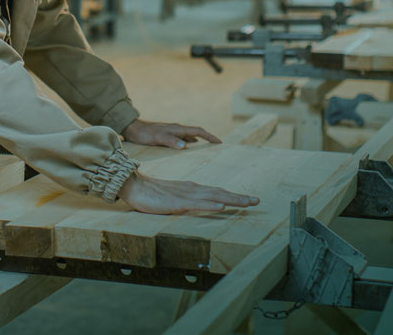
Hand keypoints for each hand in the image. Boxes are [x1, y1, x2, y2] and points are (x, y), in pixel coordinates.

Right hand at [119, 172, 259, 213]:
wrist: (135, 186)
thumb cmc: (152, 193)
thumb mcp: (175, 198)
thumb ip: (188, 200)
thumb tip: (202, 204)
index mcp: (193, 189)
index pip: (218, 193)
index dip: (234, 197)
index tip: (249, 200)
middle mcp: (193, 190)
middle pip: (221, 193)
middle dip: (239, 198)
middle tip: (257, 201)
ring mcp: (186, 195)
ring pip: (213, 197)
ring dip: (232, 199)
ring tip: (247, 202)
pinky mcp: (177, 203)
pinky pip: (197, 204)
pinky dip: (211, 204)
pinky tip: (221, 205)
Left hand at [122, 119, 220, 148]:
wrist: (133, 128)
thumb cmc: (145, 134)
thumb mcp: (157, 138)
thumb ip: (171, 141)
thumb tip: (185, 146)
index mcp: (178, 129)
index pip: (198, 131)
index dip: (209, 136)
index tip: (219, 142)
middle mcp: (177, 129)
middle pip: (197, 132)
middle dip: (208, 138)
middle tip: (217, 145)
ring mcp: (173, 132)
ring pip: (190, 136)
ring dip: (199, 140)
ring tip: (206, 148)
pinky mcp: (168, 135)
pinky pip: (183, 138)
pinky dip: (190, 143)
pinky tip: (188, 149)